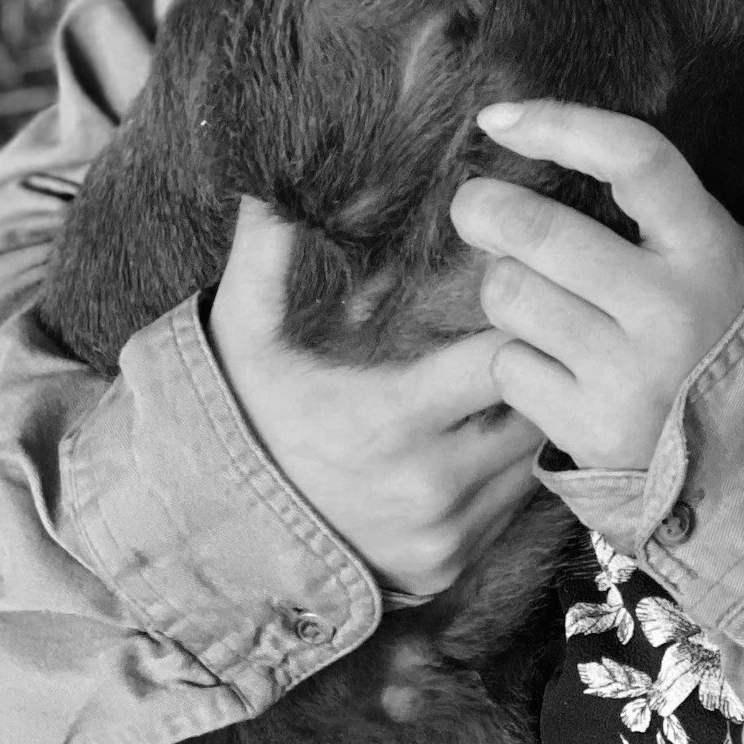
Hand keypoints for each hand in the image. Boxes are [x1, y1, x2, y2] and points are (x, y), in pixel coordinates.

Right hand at [205, 197, 547, 595]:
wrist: (208, 540)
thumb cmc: (237, 419)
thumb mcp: (243, 332)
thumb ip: (269, 250)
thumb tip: (284, 174)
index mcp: (391, 422)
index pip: (503, 358)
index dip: (516, 317)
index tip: (511, 285)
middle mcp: (430, 488)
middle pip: (534, 407)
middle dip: (534, 362)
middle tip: (527, 324)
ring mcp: (445, 536)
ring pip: (531, 458)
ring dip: (528, 415)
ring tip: (510, 371)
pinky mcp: (451, 569)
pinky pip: (511, 506)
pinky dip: (507, 468)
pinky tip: (483, 431)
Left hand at [452, 102, 743, 474]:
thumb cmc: (726, 329)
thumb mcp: (719, 255)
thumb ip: (650, 212)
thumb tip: (537, 149)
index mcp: (711, 248)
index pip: (633, 157)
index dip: (560, 124)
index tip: (501, 118)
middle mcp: (671, 309)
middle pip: (538, 232)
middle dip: (484, 208)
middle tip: (475, 205)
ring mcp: (629, 374)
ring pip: (508, 295)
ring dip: (503, 285)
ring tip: (529, 293)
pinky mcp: (593, 429)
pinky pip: (508, 365)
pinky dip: (514, 355)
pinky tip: (551, 361)